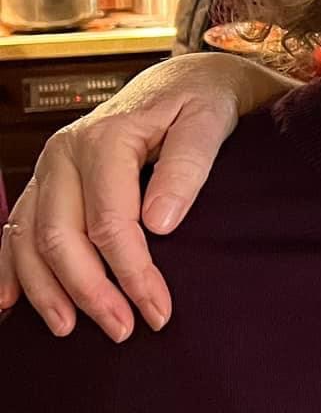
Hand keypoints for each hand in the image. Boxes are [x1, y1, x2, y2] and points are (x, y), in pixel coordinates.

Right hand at [0, 54, 282, 338]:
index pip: (111, 222)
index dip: (132, 273)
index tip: (158, 311)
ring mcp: (49, 169)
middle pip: (60, 236)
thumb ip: (188, 167)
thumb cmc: (199, 102)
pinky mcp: (46, 182)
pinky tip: (8, 302)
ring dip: (45, 289)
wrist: (181, 81)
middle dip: (89, 291)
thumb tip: (160, 223)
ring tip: (70, 330)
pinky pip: (15, 228)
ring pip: (29, 238)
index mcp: (106, 139)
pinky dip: (9, 267)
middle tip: (123, 331)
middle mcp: (65, 153)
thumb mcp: (209, 122)